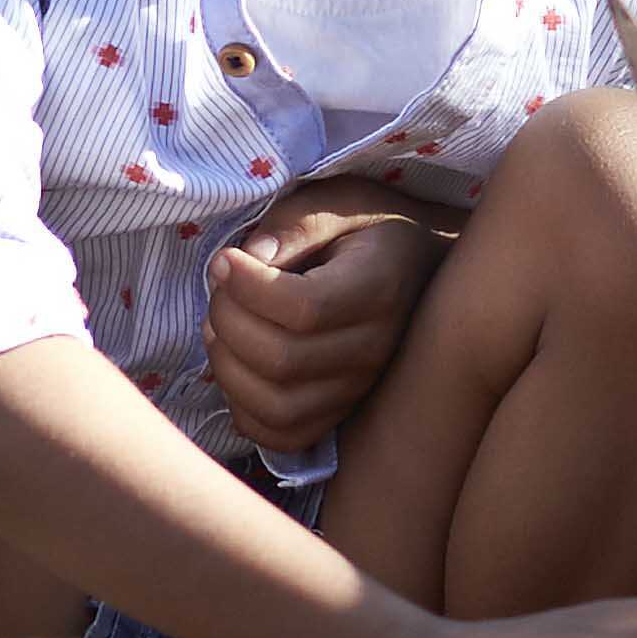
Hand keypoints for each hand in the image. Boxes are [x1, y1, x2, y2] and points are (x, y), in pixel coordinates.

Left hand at [203, 184, 450, 460]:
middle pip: (283, 361)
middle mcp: (376, 348)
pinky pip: (284, 435)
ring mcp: (360, 388)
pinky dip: (244, 409)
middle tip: (219, 287)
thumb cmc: (369, 227)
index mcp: (379, 287)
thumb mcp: (338, 202)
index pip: (304, 310)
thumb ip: (293, 225)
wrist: (417, 266)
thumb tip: (243, 262)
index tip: (225, 260)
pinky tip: (237, 365)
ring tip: (219, 326)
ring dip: (228, 367)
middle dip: (229, 321)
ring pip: (278, 407)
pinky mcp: (341, 411)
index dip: (248, 288)